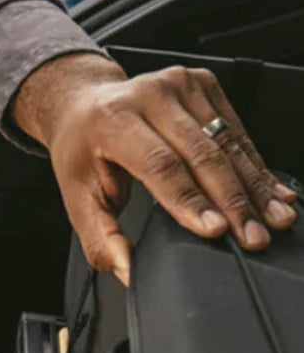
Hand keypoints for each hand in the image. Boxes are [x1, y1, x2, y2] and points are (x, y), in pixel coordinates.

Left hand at [12, 52, 296, 283]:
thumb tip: (126, 270)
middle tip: (252, 236)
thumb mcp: (78, 197)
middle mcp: (148, 95)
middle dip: (232, 201)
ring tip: (273, 218)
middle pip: (202, 154)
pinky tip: (270, 192)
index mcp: (112, 121)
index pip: (160, 165)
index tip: (216, 229)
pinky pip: (235, 130)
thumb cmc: (82, 152)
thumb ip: (100, 237)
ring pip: (226, 142)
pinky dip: (254, 164)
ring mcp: (179, 84)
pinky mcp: (202, 83)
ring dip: (253, 185)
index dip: (191, 199)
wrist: (84, 105)